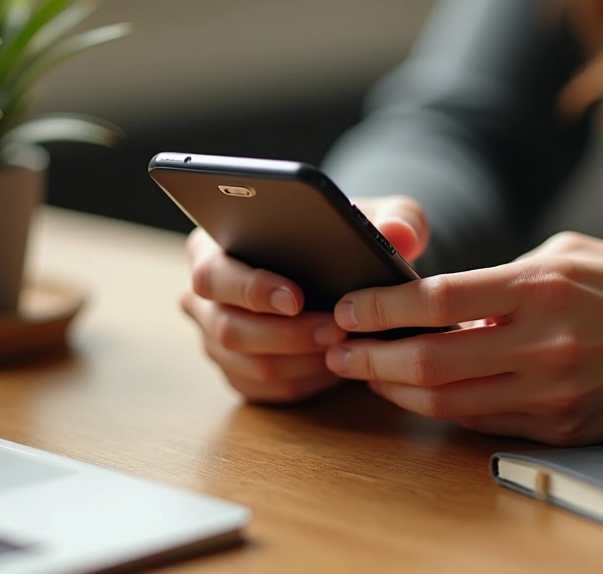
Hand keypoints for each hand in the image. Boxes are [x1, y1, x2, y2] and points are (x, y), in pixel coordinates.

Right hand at [181, 196, 430, 402]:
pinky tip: (335, 367)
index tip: (296, 297)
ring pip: (248, 363)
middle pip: (228, 327)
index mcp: (212, 248)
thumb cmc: (344, 235)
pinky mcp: (237, 372)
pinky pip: (265, 388)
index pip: (214, 273)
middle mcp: (204, 298)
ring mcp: (216, 339)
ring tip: (344, 346)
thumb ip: (394, 216)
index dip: (251, 289)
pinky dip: (303, 380)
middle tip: (336, 329)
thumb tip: (398, 234)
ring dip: (300, 359)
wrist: (343, 270)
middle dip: (286, 333)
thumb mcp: (377, 215)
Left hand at [325, 232, 602, 444]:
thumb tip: (433, 299)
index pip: (439, 300)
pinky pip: (485, 423)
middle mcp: (547, 344)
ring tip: (366, 372)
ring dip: (397, 390)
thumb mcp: (568, 253)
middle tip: (337, 349)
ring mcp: (557, 395)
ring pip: (449, 404)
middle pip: (431, 363)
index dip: (381, 308)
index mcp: (543, 286)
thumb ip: (499, 277)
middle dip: (370, 358)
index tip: (347, 307)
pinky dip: (445, 408)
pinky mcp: (565, 430)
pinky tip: (420, 392)